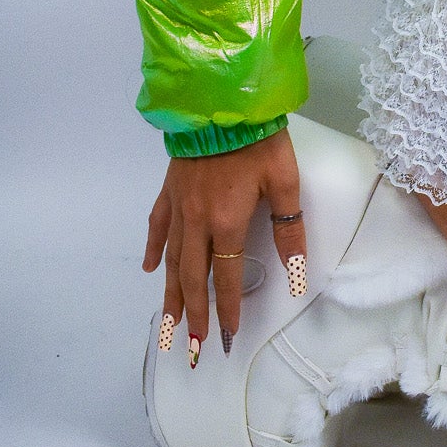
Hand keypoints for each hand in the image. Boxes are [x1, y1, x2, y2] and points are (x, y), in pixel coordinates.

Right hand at [142, 127, 305, 364]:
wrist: (221, 98)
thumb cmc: (258, 139)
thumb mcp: (284, 181)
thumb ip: (289, 230)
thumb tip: (297, 275)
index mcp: (227, 222)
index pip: (228, 276)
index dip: (229, 308)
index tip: (229, 337)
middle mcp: (198, 221)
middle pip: (193, 278)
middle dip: (194, 315)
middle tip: (192, 348)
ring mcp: (179, 206)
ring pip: (171, 260)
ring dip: (170, 295)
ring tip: (167, 326)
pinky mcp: (169, 189)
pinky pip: (157, 225)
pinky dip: (152, 248)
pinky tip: (149, 269)